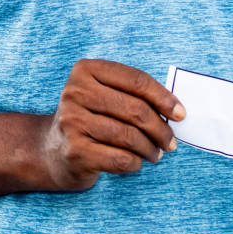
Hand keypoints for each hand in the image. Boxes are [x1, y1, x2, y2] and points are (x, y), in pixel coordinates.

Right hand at [37, 59, 186, 190]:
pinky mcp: (75, 151)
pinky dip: (135, 163)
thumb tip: (175, 111)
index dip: (163, 97)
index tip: (180, 114)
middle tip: (171, 142)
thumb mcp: (104, 96)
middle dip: (161, 129)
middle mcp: (75, 93)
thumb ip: (133, 95)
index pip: (136, 80)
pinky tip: (136, 162)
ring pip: (130, 136)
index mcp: (85, 70)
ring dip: (150, 149)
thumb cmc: (90, 119)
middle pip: (135, 109)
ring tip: (155, 154)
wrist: (51, 150)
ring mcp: (72, 122)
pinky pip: (121, 159)